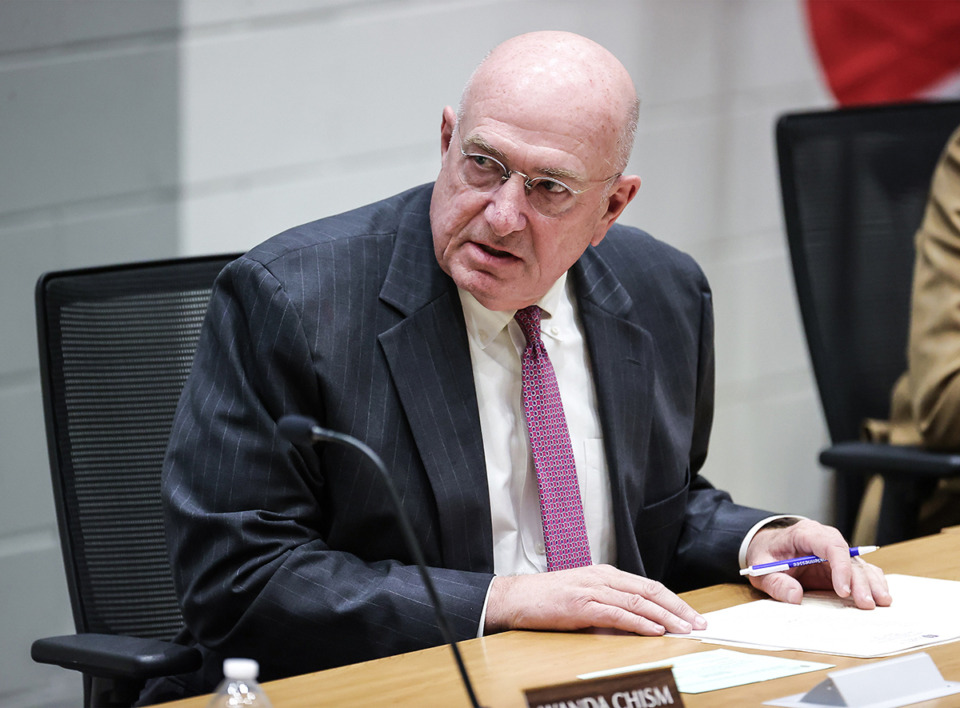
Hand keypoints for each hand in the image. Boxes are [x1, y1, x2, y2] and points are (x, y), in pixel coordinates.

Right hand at [483, 564, 706, 635]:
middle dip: (678, 608)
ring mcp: (593, 589)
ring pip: (638, 601)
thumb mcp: (584, 596)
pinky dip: (639, 622)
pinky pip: (617, 612)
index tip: (692, 615)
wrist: (517, 597)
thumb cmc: (548, 598)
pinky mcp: (582, 604)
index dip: (673, 601)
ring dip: (665, 617)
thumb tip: (638, 623)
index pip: (648, 586)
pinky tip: (653, 630)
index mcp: (605, 574)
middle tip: (698, 623)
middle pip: (650, 591)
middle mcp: (603, 577)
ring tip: (683, 630)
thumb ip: (610, 604)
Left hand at [744, 519, 890, 608]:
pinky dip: (872, 583)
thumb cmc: (766, 555)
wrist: (767, 548)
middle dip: (860, 581)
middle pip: (849, 557)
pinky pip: (860, 571)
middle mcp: (825, 540)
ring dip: (872, 583)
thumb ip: (775, 582)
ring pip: (859, 564)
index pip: (830, 545)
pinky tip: (880, 597)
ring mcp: (835, 553)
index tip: (843, 591)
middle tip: (866, 604)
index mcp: (805, 533)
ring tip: (882, 602)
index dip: (840, 567)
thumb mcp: (761, 568)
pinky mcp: (840, 566)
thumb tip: (795, 597)